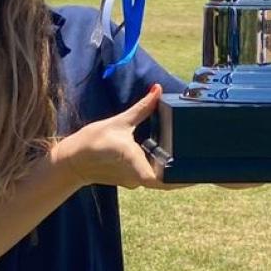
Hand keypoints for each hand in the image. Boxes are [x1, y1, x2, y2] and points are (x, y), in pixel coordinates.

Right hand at [54, 84, 185, 189]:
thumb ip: (142, 107)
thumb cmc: (93, 142)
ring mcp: (132, 181)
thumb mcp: (120, 122)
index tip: (197, 173)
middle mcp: (137, 178)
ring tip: (187, 155)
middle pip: (165, 179)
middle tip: (199, 158)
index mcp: (137, 166)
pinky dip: (157, 166)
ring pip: (156, 176)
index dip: (182, 179)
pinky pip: (147, 174)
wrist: (71, 160)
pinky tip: (164, 155)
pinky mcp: (127, 178)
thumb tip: (157, 90)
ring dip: (169, 169)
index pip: (165, 180)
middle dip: (180, 171)